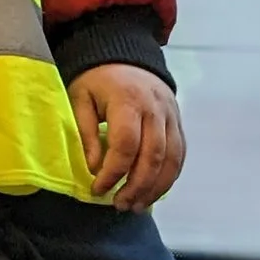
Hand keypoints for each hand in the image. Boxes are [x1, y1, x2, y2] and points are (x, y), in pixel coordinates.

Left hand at [70, 63, 184, 209]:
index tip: (98, 189)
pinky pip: (180, 154)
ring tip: (136, 205)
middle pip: (152, 156)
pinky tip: (153, 192)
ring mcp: (171, 115)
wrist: (125, 54)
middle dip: (136, 187)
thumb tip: (94, 168)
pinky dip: (168, 177)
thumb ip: (86, 133)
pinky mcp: (178, 121)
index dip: (113, 173)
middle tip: (120, 204)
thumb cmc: (98, 80)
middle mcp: (156, 108)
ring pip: (171, 159)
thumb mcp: (80, 99)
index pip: (126, 145)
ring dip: (155, 188)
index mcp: (128, 99)